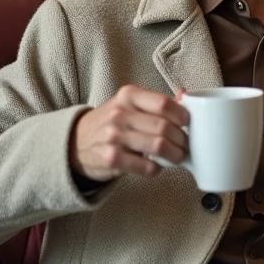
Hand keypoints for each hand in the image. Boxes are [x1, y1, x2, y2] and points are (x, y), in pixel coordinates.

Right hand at [69, 85, 189, 181]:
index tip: (188, 124)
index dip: (182, 115)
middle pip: (164, 127)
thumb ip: (156, 102)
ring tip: (178, 156)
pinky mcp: (111, 159)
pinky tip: (156, 165)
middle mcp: (119, 114)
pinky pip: (147, 167)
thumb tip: (186, 95)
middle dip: (182, 139)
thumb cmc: (110, 122)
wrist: (75, 142)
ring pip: (158, 146)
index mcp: (128, 95)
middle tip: (185, 145)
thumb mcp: (129, 104)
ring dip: (175, 155)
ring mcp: (114, 137)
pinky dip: (158, 169)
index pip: (164, 103)